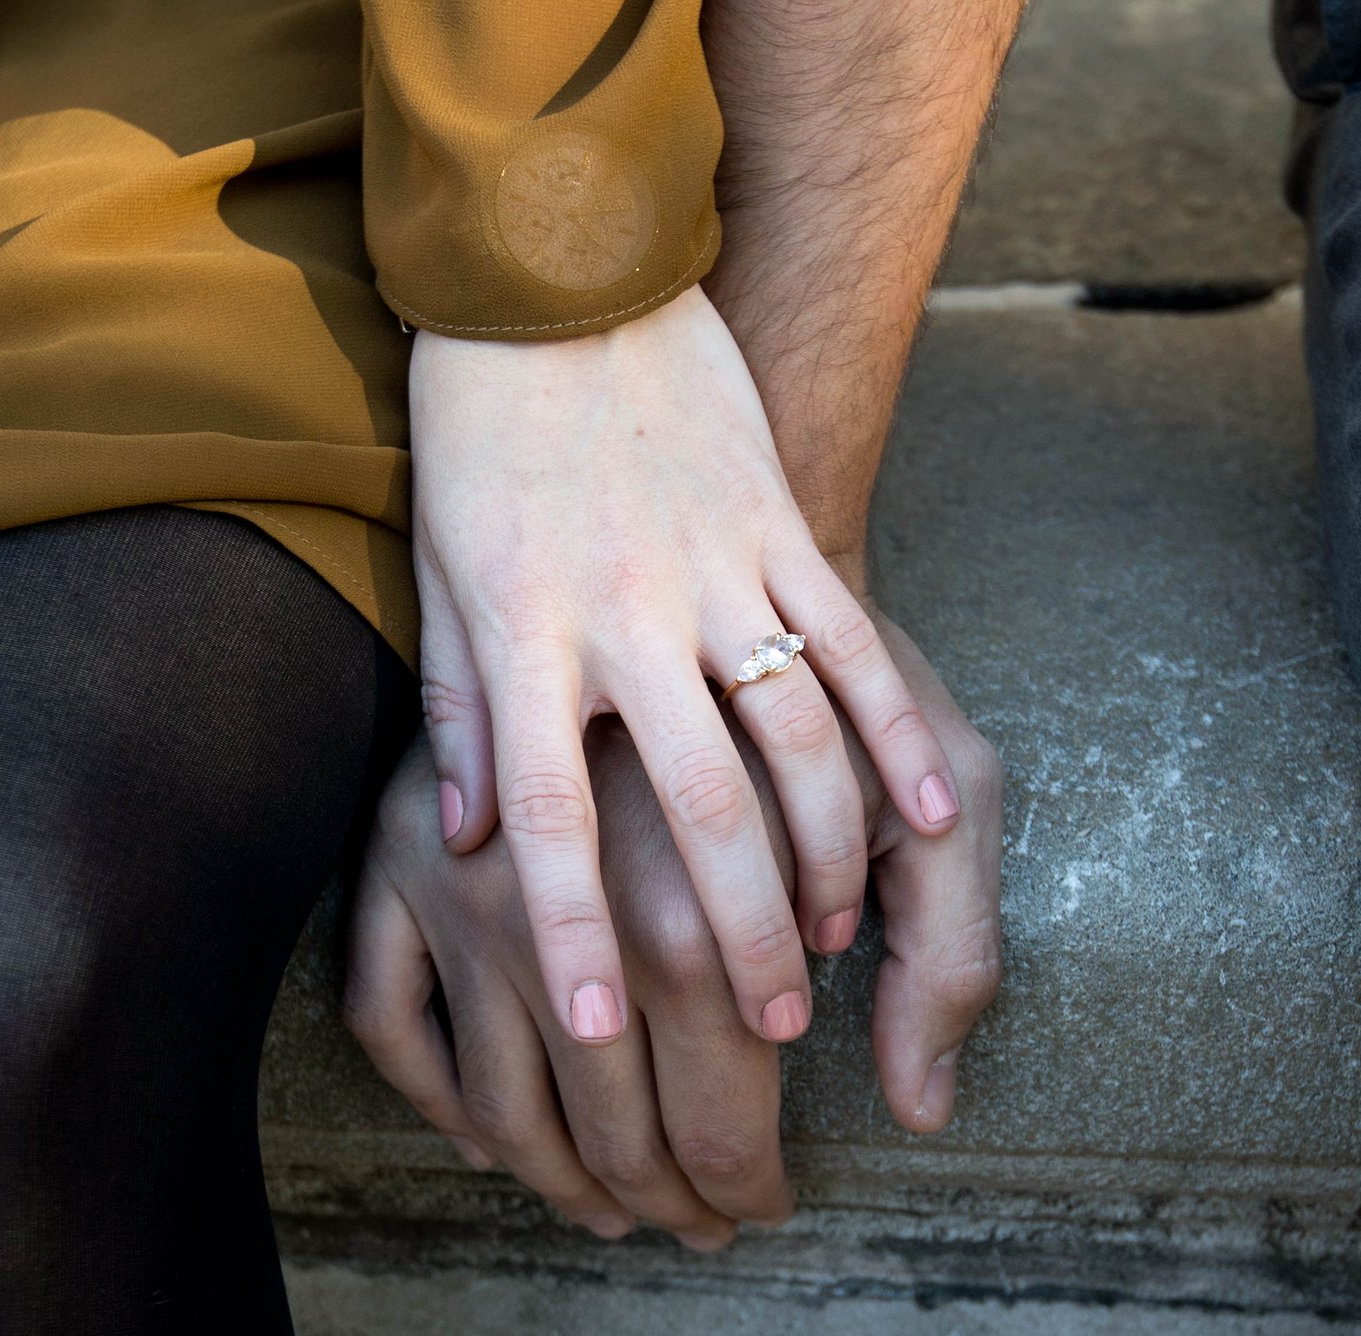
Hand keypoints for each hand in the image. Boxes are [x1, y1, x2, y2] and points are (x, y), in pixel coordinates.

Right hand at [343, 607, 1003, 1243]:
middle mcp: (566, 907)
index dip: (742, 1187)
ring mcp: (464, 888)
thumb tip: (920, 1111)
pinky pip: (384, 1022)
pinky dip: (429, 1104)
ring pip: (493, 1109)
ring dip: (553, 1186)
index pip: (720, 1120)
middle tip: (699, 1228)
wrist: (691, 535)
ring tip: (610, 1212)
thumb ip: (948, 959)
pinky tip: (491, 1145)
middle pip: (608, 1133)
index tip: (762, 1212)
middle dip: (662, 1204)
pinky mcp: (397, 858)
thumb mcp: (951, 801)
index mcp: (697, 903)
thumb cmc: (848, 676)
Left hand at [409, 285, 964, 1056]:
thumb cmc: (482, 443)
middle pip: (695, 806)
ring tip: (831, 944)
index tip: (595, 1031)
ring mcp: (715, 569)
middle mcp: (623, 613)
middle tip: (762, 1031)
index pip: (548, 819)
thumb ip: (458, 711)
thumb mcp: (443, 576)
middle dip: (733, 933)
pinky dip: (891, 734)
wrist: (561, 278)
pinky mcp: (779, 527)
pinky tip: (917, 817)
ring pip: (793, 740)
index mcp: (525, 637)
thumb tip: (464, 844)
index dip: (570, 932)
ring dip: (825, 855)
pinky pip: (853, 646)